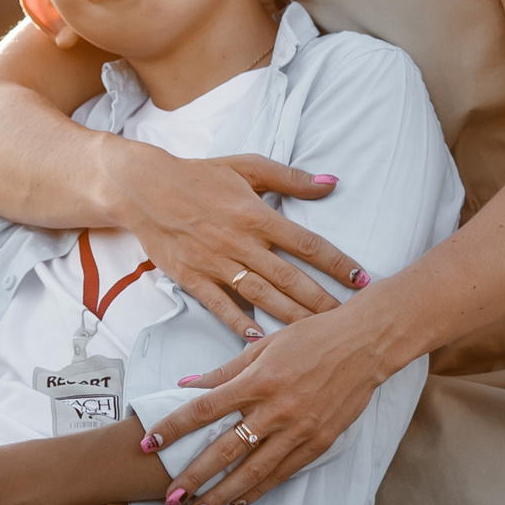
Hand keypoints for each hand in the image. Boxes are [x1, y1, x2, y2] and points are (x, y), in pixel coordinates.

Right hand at [106, 144, 364, 338]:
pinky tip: (259, 338)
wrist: (144, 188)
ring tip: (317, 333)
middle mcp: (239, 242)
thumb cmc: (199, 176)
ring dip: (291, 315)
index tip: (361, 279)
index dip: (336, 263)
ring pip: (261, 295)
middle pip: (289, 277)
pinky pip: (220, 304)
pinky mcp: (192, 277)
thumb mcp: (246, 166)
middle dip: (321, 299)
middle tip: (348, 318)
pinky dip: (239, 322)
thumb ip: (290, 178)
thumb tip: (330, 182)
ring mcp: (215, 263)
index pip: (306, 244)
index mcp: (255, 215)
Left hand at [146, 300, 399, 504]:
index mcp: (257, 381)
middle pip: (225, 449)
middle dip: (194, 476)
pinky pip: (282, 473)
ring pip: (253, 471)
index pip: (203, 409)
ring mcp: (299, 429)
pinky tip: (238, 502)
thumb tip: (185, 385)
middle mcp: (276, 409)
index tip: (148, 444)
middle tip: (170, 497)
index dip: (173, 428)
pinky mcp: (319, 442)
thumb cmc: (311, 339)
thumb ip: (224, 372)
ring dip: (222, 495)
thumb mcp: (263, 347)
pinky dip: (258, 490)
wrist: (365, 345)